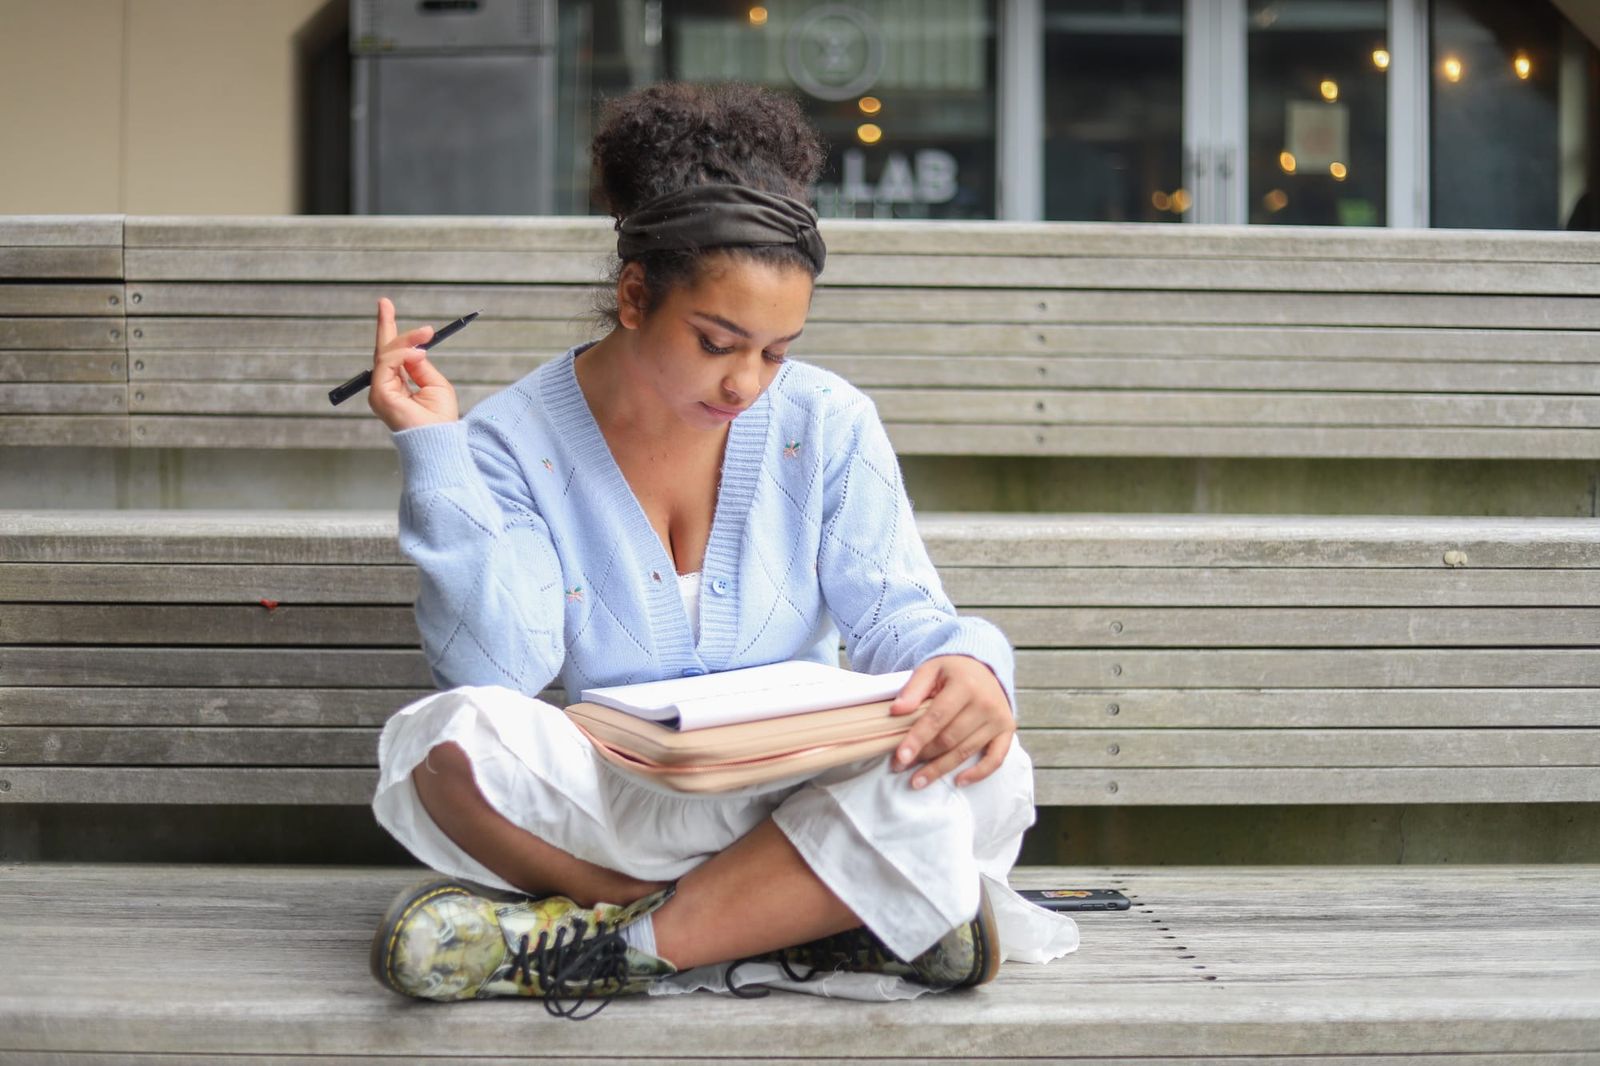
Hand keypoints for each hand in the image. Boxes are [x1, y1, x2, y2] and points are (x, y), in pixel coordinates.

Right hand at [368, 297, 457, 430]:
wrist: (439, 439)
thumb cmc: (440, 418)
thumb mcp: (434, 383)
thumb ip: (421, 365)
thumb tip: (414, 349)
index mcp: (396, 386)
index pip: (390, 356)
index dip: (390, 332)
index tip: (387, 308)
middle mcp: (384, 387)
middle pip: (383, 351)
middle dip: (385, 325)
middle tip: (384, 302)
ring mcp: (379, 391)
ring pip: (386, 354)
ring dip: (407, 340)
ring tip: (426, 333)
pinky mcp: (379, 393)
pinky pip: (387, 364)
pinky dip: (403, 354)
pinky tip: (418, 352)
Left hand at [888, 654, 1014, 788]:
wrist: (985, 668)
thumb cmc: (952, 672)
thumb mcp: (931, 669)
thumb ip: (914, 688)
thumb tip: (896, 711)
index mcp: (965, 685)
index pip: (937, 718)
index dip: (917, 739)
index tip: (900, 757)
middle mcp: (986, 703)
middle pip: (950, 738)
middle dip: (923, 756)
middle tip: (900, 767)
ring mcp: (999, 719)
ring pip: (966, 751)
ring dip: (940, 769)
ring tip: (918, 780)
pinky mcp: (1007, 730)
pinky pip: (995, 758)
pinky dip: (978, 773)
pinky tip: (959, 781)